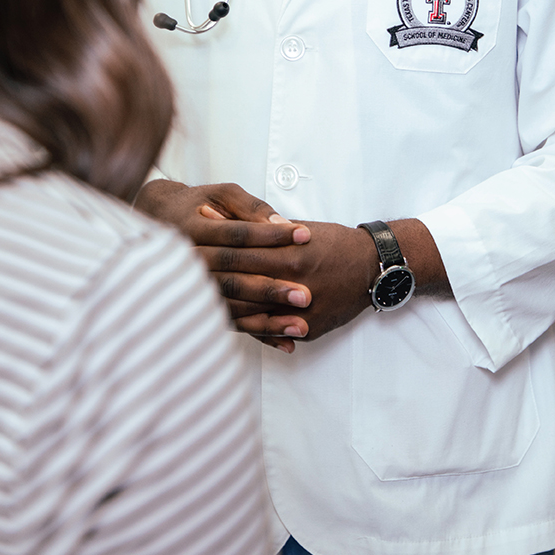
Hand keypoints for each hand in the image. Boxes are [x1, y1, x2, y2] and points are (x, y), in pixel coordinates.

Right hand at [135, 180, 312, 350]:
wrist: (164, 221)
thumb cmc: (200, 203)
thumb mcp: (223, 195)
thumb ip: (251, 207)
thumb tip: (280, 222)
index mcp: (195, 230)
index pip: (238, 235)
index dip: (272, 236)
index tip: (305, 235)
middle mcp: (191, 262)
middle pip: (234, 277)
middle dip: (270, 288)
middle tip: (306, 294)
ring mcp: (195, 288)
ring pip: (232, 305)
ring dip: (267, 319)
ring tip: (301, 325)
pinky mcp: (204, 305)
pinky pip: (232, 323)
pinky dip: (259, 334)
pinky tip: (286, 342)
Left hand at [196, 219, 379, 343]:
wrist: (371, 267)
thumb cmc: (335, 243)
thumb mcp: (302, 229)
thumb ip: (268, 231)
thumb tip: (229, 222)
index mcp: (290, 254)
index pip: (243, 250)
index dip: (216, 242)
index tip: (192, 235)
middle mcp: (293, 283)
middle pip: (241, 282)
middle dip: (210, 274)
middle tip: (182, 266)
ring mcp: (299, 310)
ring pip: (251, 312)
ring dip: (224, 305)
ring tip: (196, 301)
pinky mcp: (307, 329)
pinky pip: (270, 332)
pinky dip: (250, 329)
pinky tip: (227, 324)